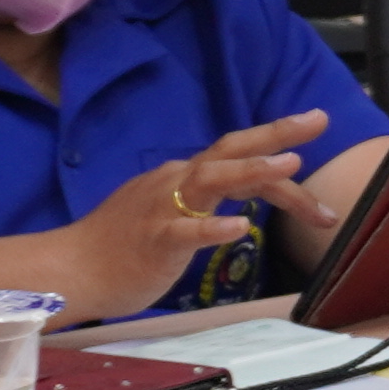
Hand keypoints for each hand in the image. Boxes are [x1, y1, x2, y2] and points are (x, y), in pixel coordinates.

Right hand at [57, 111, 332, 300]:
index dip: (279, 153)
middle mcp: (176, 183)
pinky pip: (184, 232)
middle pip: (230, 150)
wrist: (69, 269)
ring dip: (251, 169)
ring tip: (291, 163)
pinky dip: (212, 228)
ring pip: (210, 180)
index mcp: (184, 177)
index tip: (317, 137)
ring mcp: (162, 210)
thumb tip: (243, 193)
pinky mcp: (152, 241)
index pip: (238, 158)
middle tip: (318, 120)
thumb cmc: (124, 246)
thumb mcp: (173, 212)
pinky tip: (240, 228)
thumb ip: (204, 199)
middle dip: (276, 134)